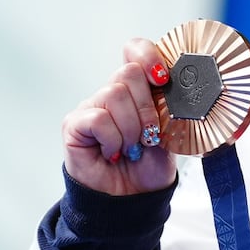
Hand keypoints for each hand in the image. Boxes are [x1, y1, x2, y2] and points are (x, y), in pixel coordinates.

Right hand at [61, 38, 176, 194]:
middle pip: (128, 72)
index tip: (163, 79)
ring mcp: (92, 107)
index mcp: (138, 90)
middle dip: (147, 108)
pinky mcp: (74, 125)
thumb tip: (175, 84)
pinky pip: (98, 118)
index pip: (135, 50)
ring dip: (132, 128)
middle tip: (149, 135)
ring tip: (133, 148)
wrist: (134, 199)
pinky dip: (113, 138)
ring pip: (114, 94)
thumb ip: (169, 105)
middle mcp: (112, 94)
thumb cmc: (151, 166)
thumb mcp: (170, 132)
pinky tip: (114, 152)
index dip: (148, 56)